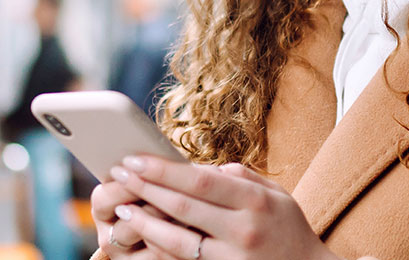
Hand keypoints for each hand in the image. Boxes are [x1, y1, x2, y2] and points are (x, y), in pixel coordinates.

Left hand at [104, 156, 342, 259]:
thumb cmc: (289, 230)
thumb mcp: (277, 196)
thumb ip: (241, 177)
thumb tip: (204, 168)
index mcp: (256, 201)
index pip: (200, 181)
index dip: (163, 169)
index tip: (135, 158)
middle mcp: (244, 230)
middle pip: (184, 207)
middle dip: (146, 188)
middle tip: (119, 174)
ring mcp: (233, 258)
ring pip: (177, 241)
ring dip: (146, 224)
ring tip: (123, 209)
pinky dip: (161, 249)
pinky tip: (144, 237)